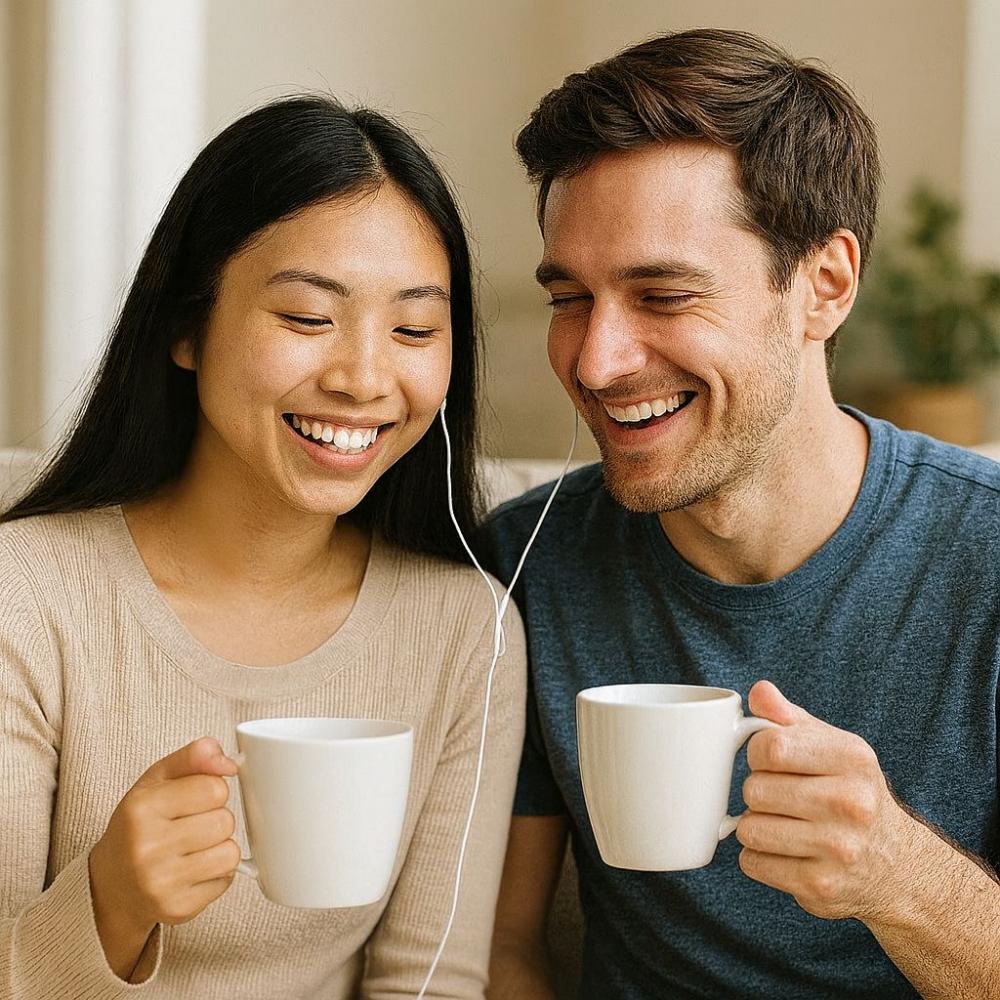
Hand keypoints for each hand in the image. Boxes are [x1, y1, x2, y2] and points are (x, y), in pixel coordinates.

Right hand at [88, 737, 240, 977]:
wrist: (110, 884)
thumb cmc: (140, 824)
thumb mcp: (156, 780)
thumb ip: (193, 757)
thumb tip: (230, 762)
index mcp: (140, 809)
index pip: (214, 787)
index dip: (212, 790)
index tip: (193, 799)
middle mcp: (147, 848)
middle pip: (225, 821)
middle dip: (215, 819)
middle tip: (190, 826)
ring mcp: (161, 883)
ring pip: (230, 852)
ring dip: (220, 847)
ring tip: (193, 848)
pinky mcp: (177, 909)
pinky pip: (226, 879)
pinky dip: (216, 873)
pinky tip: (191, 870)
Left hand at [735, 681, 919, 922]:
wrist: (895, 864)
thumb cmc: (849, 792)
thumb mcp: (830, 746)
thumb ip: (789, 718)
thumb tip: (759, 691)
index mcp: (852, 759)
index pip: (771, 747)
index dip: (757, 753)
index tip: (769, 760)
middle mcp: (851, 803)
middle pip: (755, 789)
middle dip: (757, 792)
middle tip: (779, 797)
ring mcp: (838, 849)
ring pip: (750, 829)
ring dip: (755, 827)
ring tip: (781, 824)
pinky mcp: (820, 887)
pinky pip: (753, 863)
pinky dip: (759, 858)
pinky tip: (786, 852)